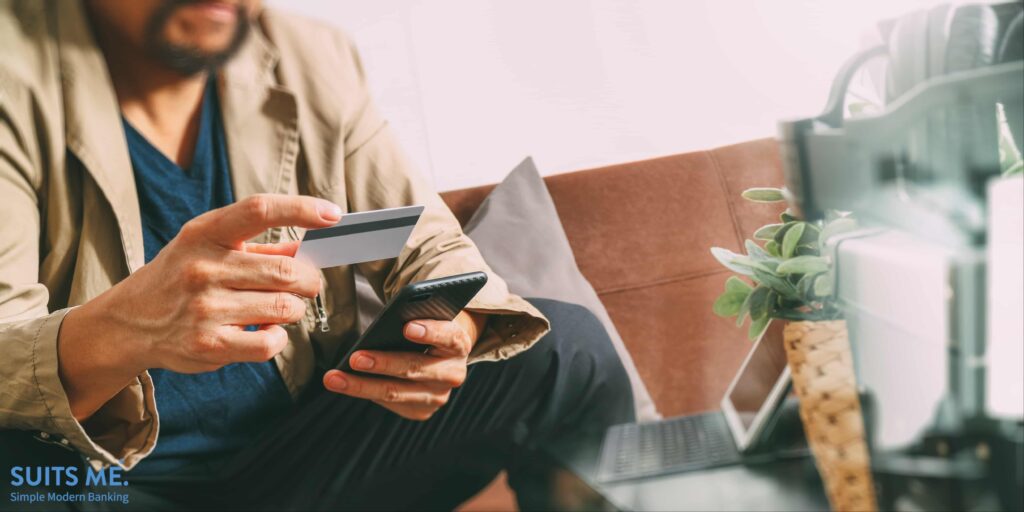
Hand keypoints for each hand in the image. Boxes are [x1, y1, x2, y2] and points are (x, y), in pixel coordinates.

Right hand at [58, 194, 341, 419]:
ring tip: (278, 307)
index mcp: (205, 233)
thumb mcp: (210, 247)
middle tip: (305, 282)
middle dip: (309, 279)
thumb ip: (260, 246)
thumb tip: (312, 244)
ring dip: (293, 309)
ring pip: (286, 308)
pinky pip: (270, 342)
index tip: (332, 214)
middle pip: (287, 271)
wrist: (129, 322)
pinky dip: (278, 337)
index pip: (259, 210)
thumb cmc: (180, 277)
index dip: (301, 208)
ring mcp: (204, 308)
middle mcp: (203, 268)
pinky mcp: (209, 345)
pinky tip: (264, 329)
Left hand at [322, 311, 486, 419]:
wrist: (439, 356)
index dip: (430, 331)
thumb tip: (383, 327)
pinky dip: (366, 391)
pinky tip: (344, 384)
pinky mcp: (422, 411)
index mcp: (459, 343)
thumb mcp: (425, 319)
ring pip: (396, 392)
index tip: (407, 327)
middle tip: (356, 358)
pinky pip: (390, 402)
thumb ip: (412, 319)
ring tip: (335, 378)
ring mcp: (438, 396)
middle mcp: (453, 373)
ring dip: (362, 385)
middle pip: (415, 368)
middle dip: (383, 363)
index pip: (448, 336)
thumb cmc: (425, 329)